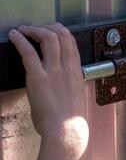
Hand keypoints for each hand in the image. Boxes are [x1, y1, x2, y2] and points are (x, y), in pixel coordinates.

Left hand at [8, 24, 87, 139]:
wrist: (67, 131)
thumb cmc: (71, 121)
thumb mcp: (76, 97)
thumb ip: (70, 84)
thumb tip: (63, 82)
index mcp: (77, 72)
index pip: (72, 43)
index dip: (60, 32)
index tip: (51, 32)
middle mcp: (68, 68)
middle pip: (62, 35)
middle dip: (48, 27)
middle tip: (36, 29)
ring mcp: (54, 72)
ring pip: (48, 38)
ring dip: (35, 30)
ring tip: (25, 30)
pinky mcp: (39, 78)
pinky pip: (29, 52)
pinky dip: (20, 40)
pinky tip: (15, 36)